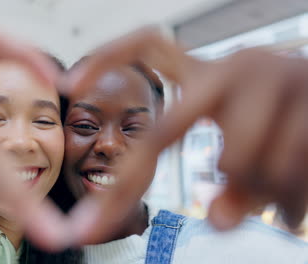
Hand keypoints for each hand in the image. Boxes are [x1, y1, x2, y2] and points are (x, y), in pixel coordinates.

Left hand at [60, 25, 307, 241]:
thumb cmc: (292, 128)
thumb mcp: (249, 152)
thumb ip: (228, 185)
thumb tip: (218, 218)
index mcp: (210, 74)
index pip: (149, 46)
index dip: (108, 57)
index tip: (70, 86)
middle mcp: (232, 68)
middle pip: (164, 131)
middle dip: (126, 186)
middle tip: (89, 231)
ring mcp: (270, 79)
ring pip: (236, 164)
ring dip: (254, 197)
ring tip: (275, 204)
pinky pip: (282, 174)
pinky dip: (287, 207)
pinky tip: (292, 215)